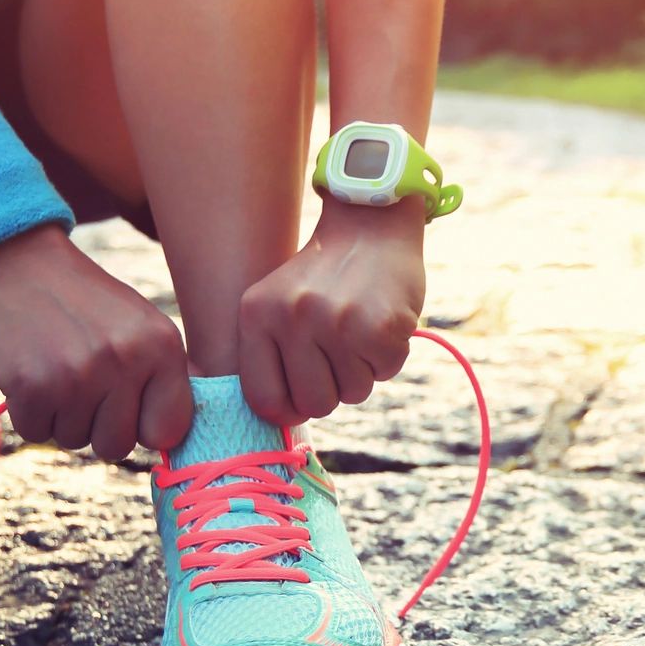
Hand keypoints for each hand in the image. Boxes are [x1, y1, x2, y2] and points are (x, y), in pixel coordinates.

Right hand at [0, 226, 193, 458]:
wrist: (25, 266)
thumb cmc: (92, 306)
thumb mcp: (144, 328)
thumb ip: (168, 380)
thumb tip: (177, 442)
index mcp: (162, 346)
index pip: (168, 430)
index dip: (145, 425)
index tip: (130, 407)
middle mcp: (123, 362)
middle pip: (117, 447)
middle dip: (100, 426)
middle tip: (87, 385)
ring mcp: (76, 376)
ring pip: (74, 441)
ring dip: (64, 416)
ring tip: (60, 370)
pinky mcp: (30, 386)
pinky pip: (36, 433)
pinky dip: (32, 413)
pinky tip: (36, 374)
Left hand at [238, 200, 425, 425]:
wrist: (372, 225)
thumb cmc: (324, 278)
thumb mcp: (278, 304)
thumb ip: (271, 357)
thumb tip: (283, 420)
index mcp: (257, 314)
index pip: (264, 400)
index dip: (288, 408)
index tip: (302, 395)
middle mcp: (292, 318)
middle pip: (314, 404)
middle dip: (332, 390)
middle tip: (339, 353)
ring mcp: (336, 323)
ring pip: (352, 394)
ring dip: (362, 371)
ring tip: (359, 330)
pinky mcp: (378, 327)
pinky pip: (385, 373)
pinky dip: (388, 356)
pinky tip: (380, 322)